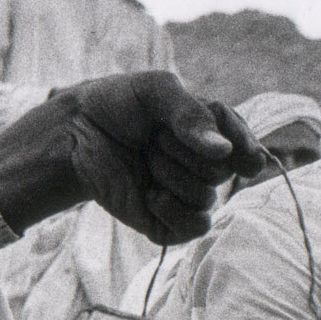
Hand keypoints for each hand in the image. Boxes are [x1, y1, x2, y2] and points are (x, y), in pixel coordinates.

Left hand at [0, 71, 267, 246]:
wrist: (74, 133)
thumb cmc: (117, 105)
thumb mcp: (156, 91)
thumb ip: (191, 114)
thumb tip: (223, 152)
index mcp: (211, 132)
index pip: (245, 145)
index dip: (246, 149)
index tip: (244, 156)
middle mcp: (204, 165)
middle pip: (221, 173)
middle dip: (184, 154)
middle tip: (153, 139)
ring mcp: (187, 194)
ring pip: (207, 199)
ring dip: (171, 178)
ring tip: (145, 162)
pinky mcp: (169, 221)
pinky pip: (195, 229)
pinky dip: (173, 212)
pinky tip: (150, 196)